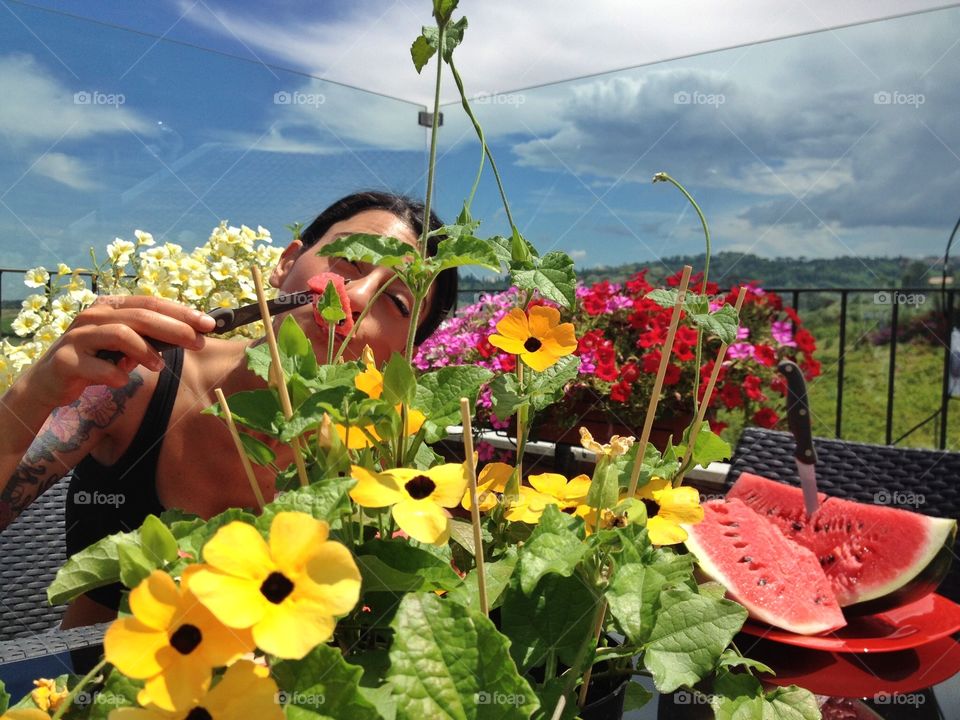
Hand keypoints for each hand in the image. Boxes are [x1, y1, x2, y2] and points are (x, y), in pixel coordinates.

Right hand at [25, 296, 215, 407]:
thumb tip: (192, 335)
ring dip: (146, 350)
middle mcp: (94, 316)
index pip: (152, 302)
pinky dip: (115, 373)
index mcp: (111, 307)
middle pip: (141, 315)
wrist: (48, 382)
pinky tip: (123, 380)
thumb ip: (151, 338)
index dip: (182, 311)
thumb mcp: (125, 347)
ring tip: (160, 366)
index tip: (209, 324)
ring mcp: (78, 337)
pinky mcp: (65, 361)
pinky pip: (97, 366)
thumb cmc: (95, 361)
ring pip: (120, 333)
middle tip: (198, 342)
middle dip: (174, 328)